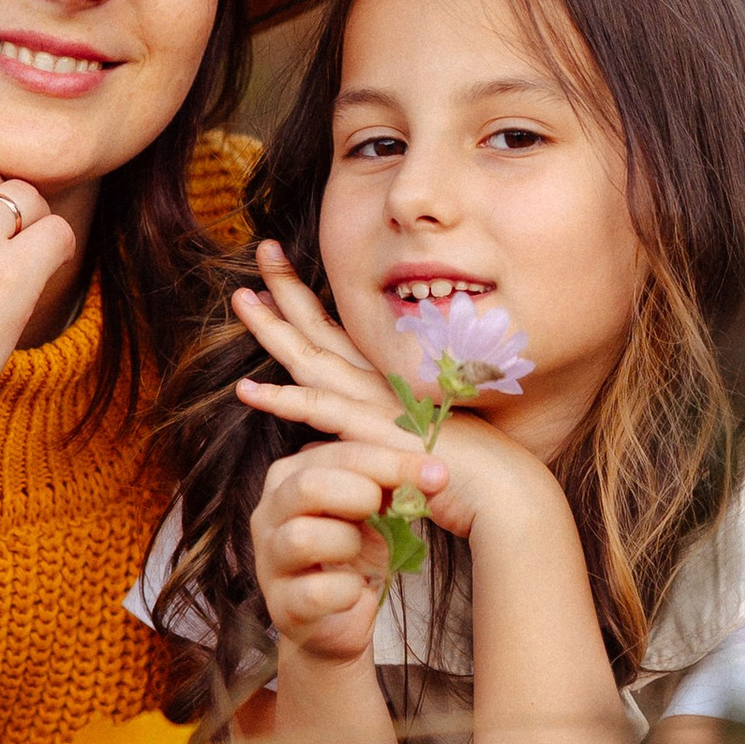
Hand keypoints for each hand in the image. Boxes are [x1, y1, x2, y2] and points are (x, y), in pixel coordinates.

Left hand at [234, 246, 446, 667]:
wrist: (504, 493)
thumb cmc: (471, 475)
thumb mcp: (425, 441)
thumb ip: (395, 433)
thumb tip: (368, 439)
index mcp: (391, 379)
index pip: (341, 332)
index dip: (309, 301)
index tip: (279, 275)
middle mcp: (380, 382)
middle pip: (322, 328)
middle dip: (289, 288)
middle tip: (261, 250)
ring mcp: (375, 404)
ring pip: (312, 357)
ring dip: (273, 328)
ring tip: (240, 299)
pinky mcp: (372, 433)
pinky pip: (318, 411)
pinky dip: (281, 401)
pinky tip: (247, 390)